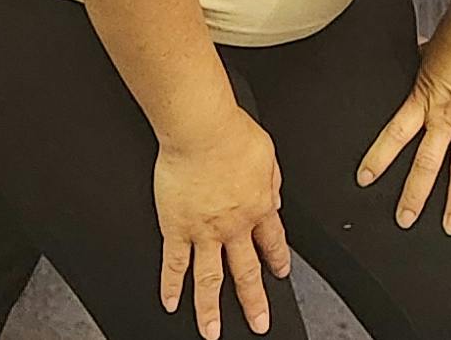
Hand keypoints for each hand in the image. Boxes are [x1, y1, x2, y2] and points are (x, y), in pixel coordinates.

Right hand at [155, 113, 291, 337]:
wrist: (202, 131)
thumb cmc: (233, 134)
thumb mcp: (268, 156)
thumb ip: (271, 182)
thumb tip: (274, 198)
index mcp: (258, 206)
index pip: (272, 241)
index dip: (278, 259)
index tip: (280, 272)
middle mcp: (233, 226)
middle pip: (246, 271)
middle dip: (254, 300)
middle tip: (258, 323)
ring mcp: (204, 231)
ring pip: (210, 278)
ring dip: (211, 308)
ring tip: (211, 332)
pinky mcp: (176, 228)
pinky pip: (174, 263)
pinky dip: (171, 285)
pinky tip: (170, 302)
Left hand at [358, 7, 450, 231]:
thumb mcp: (428, 51)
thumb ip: (423, 66)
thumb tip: (418, 60)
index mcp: (424, 99)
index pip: (394, 135)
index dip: (378, 159)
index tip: (365, 178)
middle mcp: (447, 115)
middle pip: (426, 163)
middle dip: (414, 195)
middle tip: (406, 218)